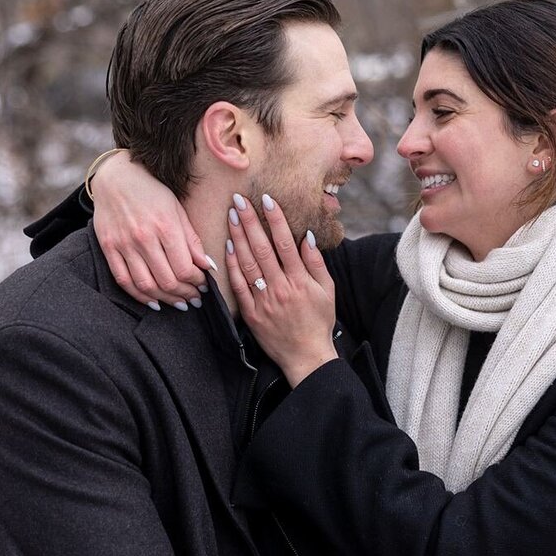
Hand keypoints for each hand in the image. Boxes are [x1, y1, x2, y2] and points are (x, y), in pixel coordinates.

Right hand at [92, 150, 211, 309]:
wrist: (116, 176)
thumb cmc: (152, 192)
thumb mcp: (177, 209)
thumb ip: (192, 239)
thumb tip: (208, 266)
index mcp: (165, 227)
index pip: (185, 268)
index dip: (197, 282)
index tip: (204, 285)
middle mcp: (144, 238)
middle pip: (167, 281)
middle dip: (185, 294)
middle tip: (194, 298)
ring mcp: (123, 244)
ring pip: (146, 285)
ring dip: (166, 299)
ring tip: (178, 302)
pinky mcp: (108, 248)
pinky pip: (124, 281)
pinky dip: (140, 296)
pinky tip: (153, 301)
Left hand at [226, 193, 337, 385]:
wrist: (306, 356)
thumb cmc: (319, 321)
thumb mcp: (327, 291)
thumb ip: (316, 263)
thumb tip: (306, 237)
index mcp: (300, 281)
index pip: (285, 243)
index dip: (275, 219)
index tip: (267, 199)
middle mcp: (280, 288)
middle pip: (261, 249)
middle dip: (250, 222)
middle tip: (239, 200)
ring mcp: (263, 301)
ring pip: (247, 264)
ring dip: (238, 238)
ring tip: (232, 216)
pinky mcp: (251, 313)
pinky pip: (239, 286)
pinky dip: (232, 266)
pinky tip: (227, 247)